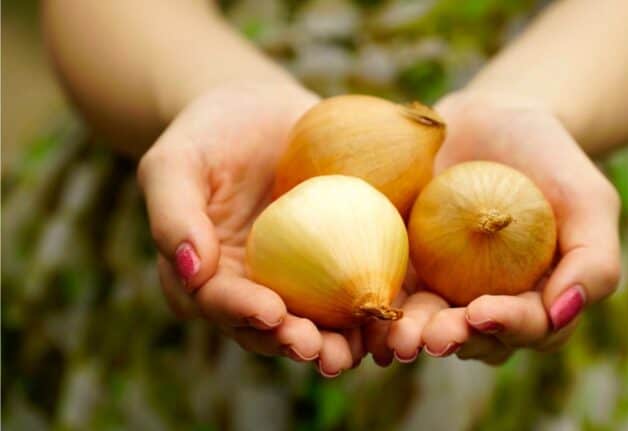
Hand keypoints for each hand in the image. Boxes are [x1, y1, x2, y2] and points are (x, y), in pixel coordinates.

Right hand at [139, 82, 363, 376]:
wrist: (258, 110)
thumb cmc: (208, 134)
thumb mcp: (175, 164)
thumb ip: (173, 215)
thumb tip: (193, 270)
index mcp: (214, 276)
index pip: (224, 304)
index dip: (245, 313)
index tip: (271, 312)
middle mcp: (259, 285)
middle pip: (275, 327)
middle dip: (297, 342)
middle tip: (322, 350)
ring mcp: (304, 275)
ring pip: (321, 318)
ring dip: (342, 338)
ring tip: (362, 346)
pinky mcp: (345, 253)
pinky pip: (362, 280)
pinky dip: (378, 299)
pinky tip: (398, 311)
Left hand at [376, 91, 620, 363]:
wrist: (494, 118)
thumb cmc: (550, 159)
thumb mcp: (589, 200)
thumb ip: (593, 261)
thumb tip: (562, 312)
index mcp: (536, 298)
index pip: (528, 326)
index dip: (508, 326)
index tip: (483, 311)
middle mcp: (488, 302)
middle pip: (473, 336)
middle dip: (454, 340)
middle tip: (434, 337)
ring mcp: (443, 287)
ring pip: (427, 324)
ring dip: (411, 336)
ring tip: (395, 337)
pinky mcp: (405, 265)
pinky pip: (390, 291)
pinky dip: (377, 308)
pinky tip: (363, 312)